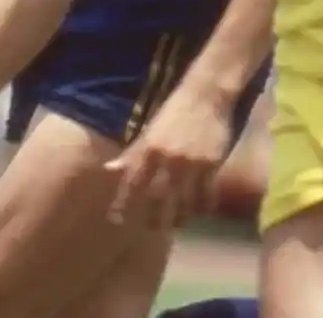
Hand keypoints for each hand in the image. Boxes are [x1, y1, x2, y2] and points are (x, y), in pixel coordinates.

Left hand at [104, 83, 233, 229]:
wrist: (207, 94)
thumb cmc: (176, 110)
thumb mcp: (150, 128)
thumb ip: (133, 151)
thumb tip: (110, 168)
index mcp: (150, 147)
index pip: (132, 183)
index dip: (123, 204)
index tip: (116, 220)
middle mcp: (168, 159)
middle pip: (157, 200)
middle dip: (152, 219)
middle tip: (150, 227)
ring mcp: (192, 164)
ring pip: (182, 203)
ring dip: (178, 217)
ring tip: (174, 222)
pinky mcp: (211, 165)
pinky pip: (205, 196)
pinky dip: (200, 207)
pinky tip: (196, 210)